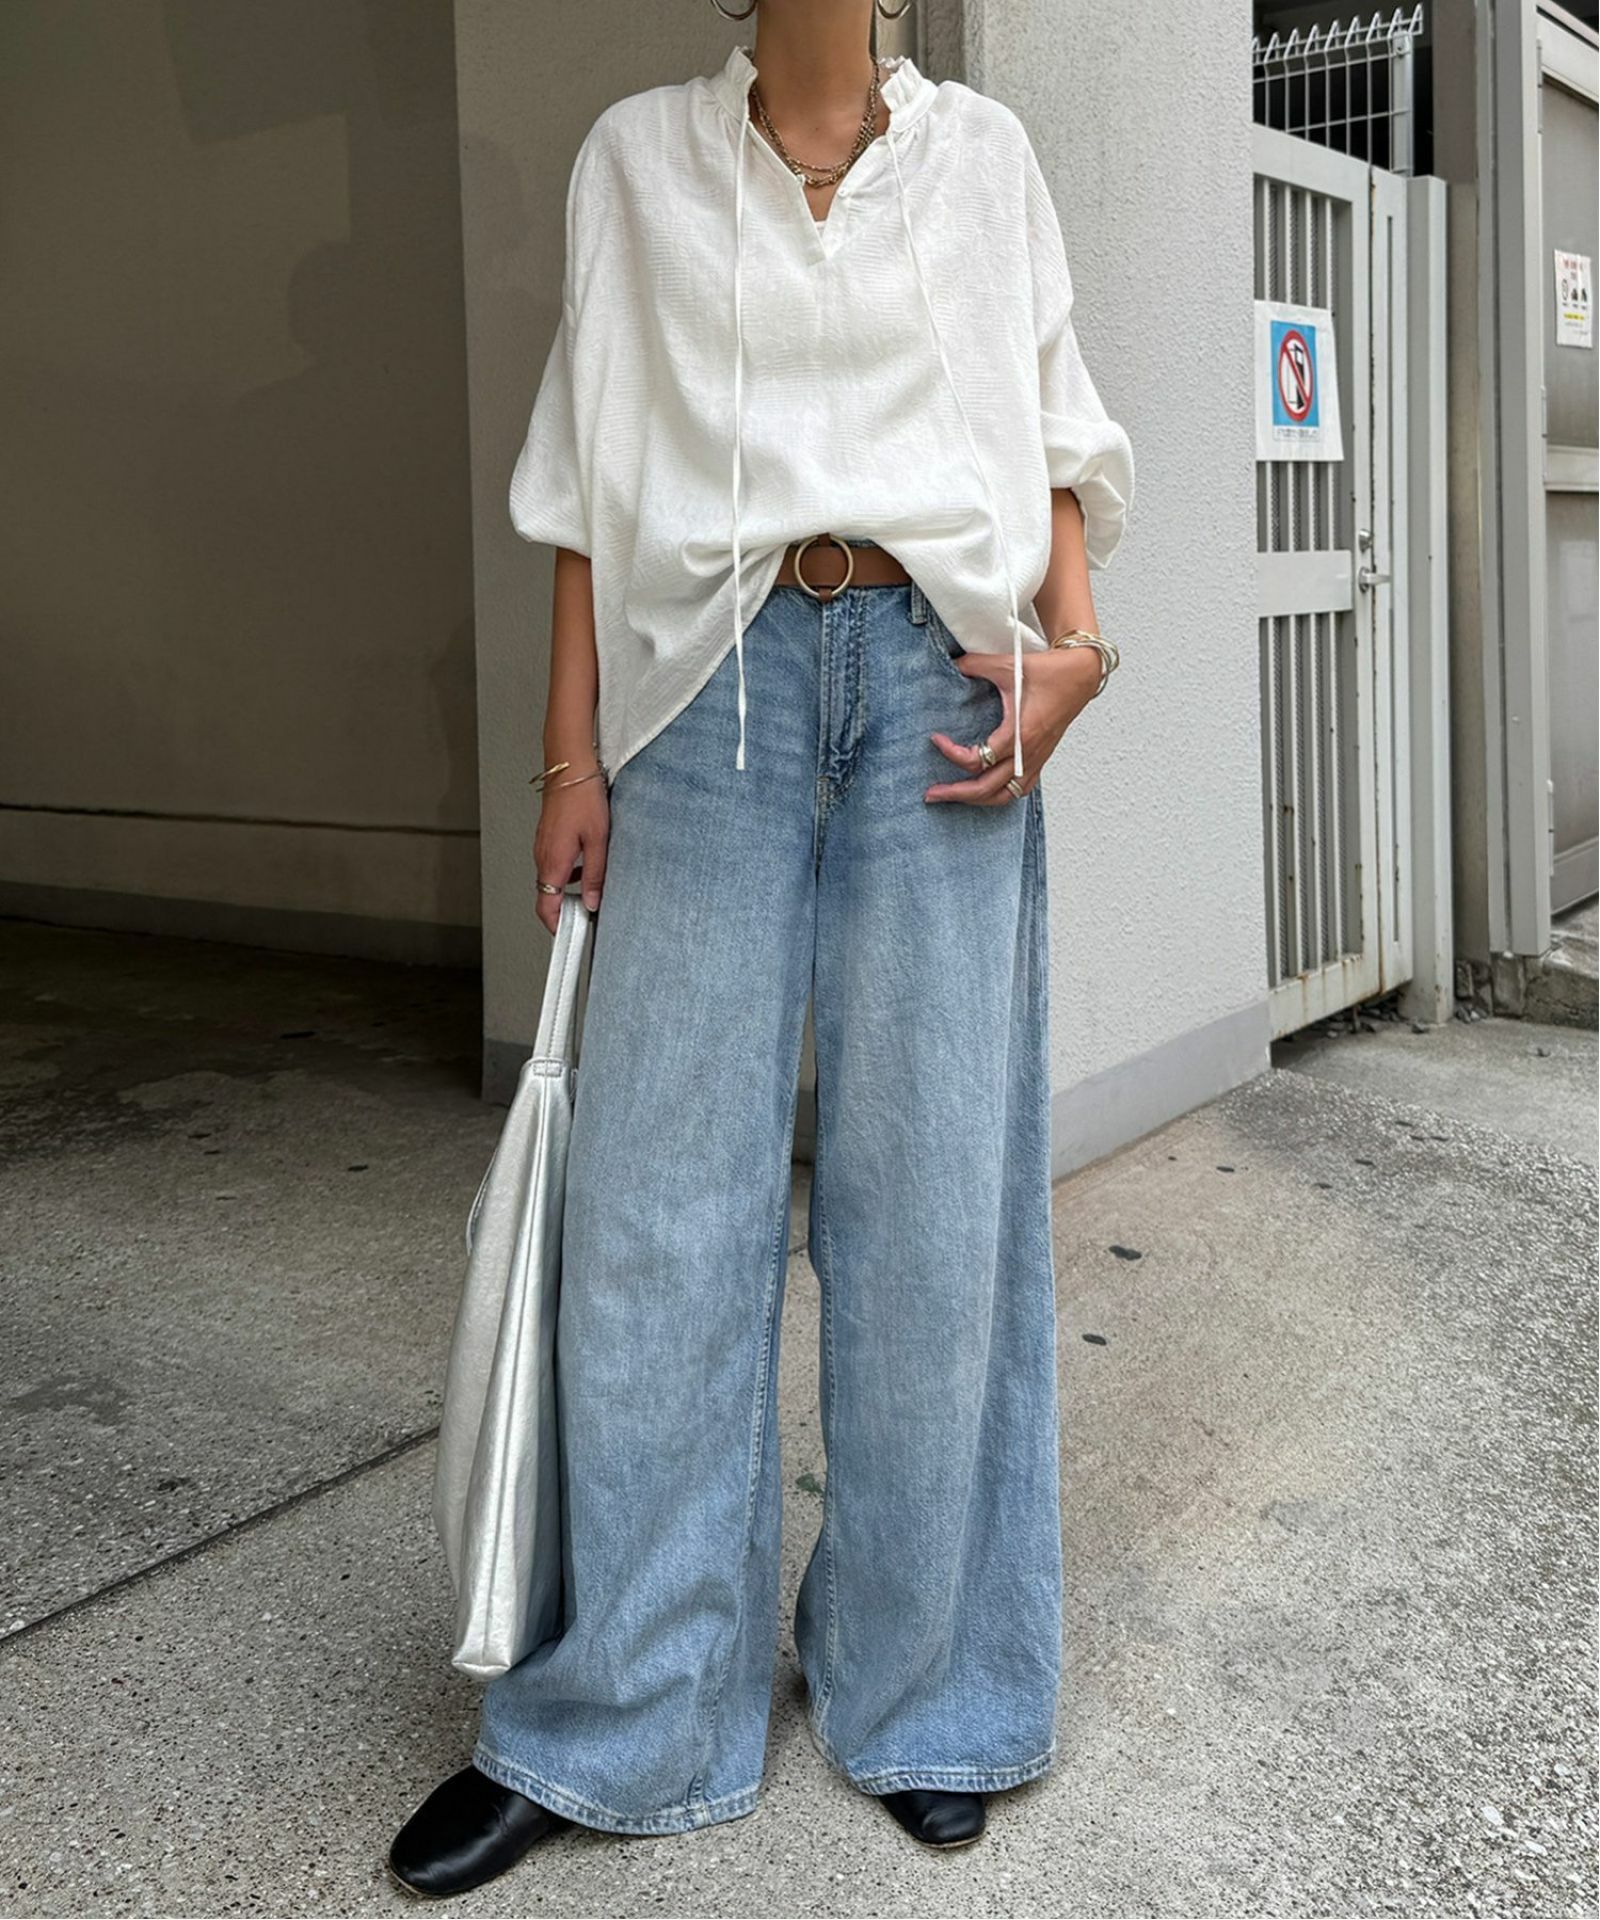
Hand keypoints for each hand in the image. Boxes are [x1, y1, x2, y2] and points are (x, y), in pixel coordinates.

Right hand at [534, 774, 609, 932]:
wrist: (570, 767)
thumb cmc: (582, 797)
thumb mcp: (598, 841)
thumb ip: (594, 874)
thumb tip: (594, 901)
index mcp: (552, 862)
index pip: (546, 907)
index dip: (556, 927)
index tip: (568, 936)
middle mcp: (542, 856)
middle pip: (547, 896)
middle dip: (564, 912)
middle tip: (586, 918)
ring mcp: (543, 846)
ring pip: (551, 880)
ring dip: (567, 892)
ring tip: (591, 894)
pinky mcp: (548, 837)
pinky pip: (553, 864)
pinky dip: (566, 874)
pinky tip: (586, 867)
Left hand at [925, 645, 1101, 804]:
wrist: (1081, 674)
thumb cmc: (1049, 671)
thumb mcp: (1006, 664)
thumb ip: (975, 665)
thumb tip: (952, 664)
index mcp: (1019, 733)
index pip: (978, 760)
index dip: (952, 754)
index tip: (936, 739)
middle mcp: (1028, 753)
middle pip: (987, 789)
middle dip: (956, 794)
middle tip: (931, 793)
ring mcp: (1036, 759)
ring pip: (1004, 796)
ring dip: (977, 800)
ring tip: (955, 796)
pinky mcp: (1040, 759)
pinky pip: (1019, 788)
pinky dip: (999, 794)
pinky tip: (983, 790)